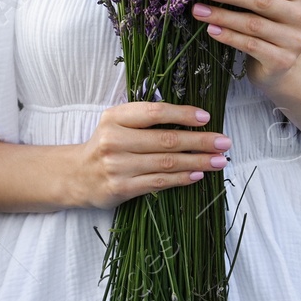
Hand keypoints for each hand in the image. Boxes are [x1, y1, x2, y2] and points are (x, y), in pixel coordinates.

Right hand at [72, 100, 232, 210]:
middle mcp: (114, 140)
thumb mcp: (116, 122)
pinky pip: (159, 182)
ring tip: (219, 161)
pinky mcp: (121, 188)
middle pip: (166, 140)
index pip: (154, 112)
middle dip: (199, 141)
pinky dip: (182, 178)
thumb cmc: (105, 144)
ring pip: (166, 163)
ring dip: (197, 162)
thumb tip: (190, 117)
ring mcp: (118, 166)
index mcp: (115, 117)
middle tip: (224, 142)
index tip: (205, 118)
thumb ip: (144, 117)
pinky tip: (198, 174)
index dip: (182, 114)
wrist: (76, 175)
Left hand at [190, 0, 300, 96]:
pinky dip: (228, 37)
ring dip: (222, 16)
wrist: (281, 64)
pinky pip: (250, 45)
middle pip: (262, 1)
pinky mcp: (282, 61)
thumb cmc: (272, 24)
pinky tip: (211, 30)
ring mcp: (294, 41)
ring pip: (253, 25)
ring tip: (198, 10)